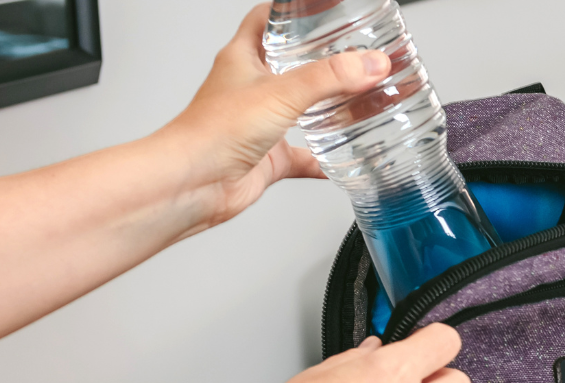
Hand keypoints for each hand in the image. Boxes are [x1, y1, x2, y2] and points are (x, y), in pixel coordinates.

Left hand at [154, 4, 391, 234]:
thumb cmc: (213, 132)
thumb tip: (370, 63)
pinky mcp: (267, 157)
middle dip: (317, 58)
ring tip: (354, 97)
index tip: (318, 8)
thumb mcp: (280, 92)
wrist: (194, 183)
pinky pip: (303, 156)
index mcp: (241, 58)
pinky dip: (324, 158)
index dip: (290, 10)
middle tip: (349, 52)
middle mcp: (249, 88)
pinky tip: (343, 158)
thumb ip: (329, 77)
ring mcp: (259, 123)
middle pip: (287, 63)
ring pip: (297, 109)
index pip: (265, 20)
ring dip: (324, 105)